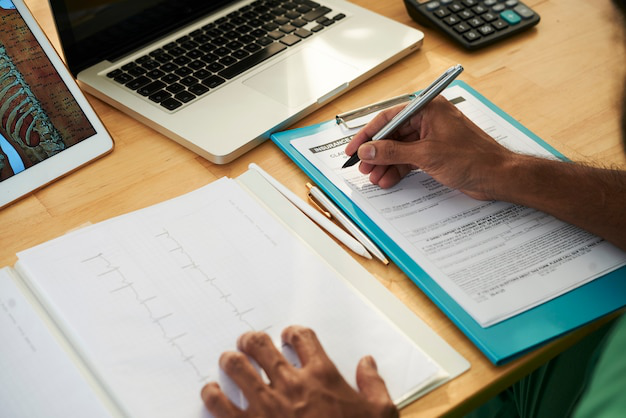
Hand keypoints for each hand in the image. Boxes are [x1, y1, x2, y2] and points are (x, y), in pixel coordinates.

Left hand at [201, 326, 397, 417]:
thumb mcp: (380, 414)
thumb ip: (374, 384)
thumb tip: (367, 363)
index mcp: (322, 376)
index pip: (302, 338)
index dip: (293, 332)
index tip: (287, 335)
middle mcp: (291, 384)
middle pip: (261, 346)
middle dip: (251, 340)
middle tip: (247, 342)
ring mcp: (266, 405)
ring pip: (237, 367)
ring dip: (231, 360)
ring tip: (229, 360)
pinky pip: (219, 404)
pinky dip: (212, 395)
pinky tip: (211, 392)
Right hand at [344, 96, 514, 199]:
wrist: (498, 175)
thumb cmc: (474, 158)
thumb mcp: (426, 155)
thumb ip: (394, 152)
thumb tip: (370, 150)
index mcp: (428, 108)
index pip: (388, 118)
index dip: (368, 135)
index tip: (355, 148)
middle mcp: (429, 119)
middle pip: (392, 134)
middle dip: (377, 153)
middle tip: (363, 166)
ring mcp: (431, 136)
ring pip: (400, 148)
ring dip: (386, 163)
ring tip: (375, 177)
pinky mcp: (435, 152)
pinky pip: (409, 158)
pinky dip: (398, 169)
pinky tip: (389, 179)